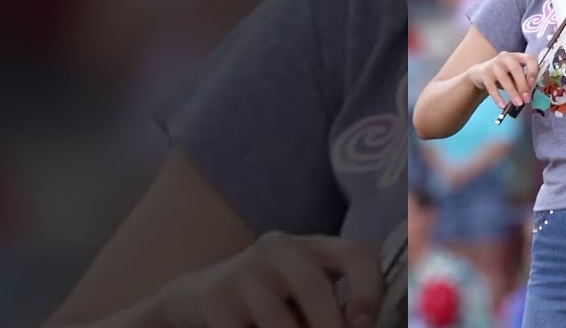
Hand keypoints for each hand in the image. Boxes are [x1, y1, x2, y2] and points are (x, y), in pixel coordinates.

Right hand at [156, 232, 381, 327]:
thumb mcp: (303, 290)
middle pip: (314, 286)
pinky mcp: (214, 299)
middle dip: (329, 327)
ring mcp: (244, 272)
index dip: (368, 289)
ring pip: (277, 319)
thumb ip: (334, 304)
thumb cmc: (268, 297)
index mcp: (313, 246)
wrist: (197, 295)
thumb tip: (361, 326)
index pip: (355, 253)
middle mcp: (279, 249)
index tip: (363, 324)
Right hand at [467, 51, 538, 108]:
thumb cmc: (503, 75)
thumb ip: (523, 82)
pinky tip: (502, 105)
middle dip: (522, 85)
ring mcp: (494, 64)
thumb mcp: (514, 76)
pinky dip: (498, 97)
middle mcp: (506, 57)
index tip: (533, 84)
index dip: (533, 70)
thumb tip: (528, 94)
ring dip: (512, 92)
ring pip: (504, 78)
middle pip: (516, 69)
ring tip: (518, 104)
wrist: (480, 73)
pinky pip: (491, 87)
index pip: (529, 58)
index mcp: (517, 57)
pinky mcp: (484, 73)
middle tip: (526, 99)